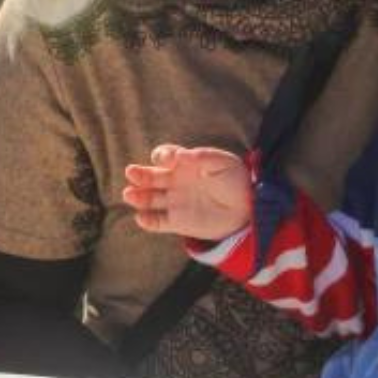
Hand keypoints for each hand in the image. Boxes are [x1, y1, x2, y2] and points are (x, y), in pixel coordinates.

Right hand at [121, 145, 251, 242]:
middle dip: (140, 175)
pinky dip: (147, 221)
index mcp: (184, 164)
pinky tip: (141, 217)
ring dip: (137, 196)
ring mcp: (175, 202)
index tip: (168, 159)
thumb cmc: (235, 181)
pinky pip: (158, 222)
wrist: (247, 209)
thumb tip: (180, 155)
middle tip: (131, 173)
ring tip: (129, 194)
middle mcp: (176, 182)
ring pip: (150, 199)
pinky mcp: (178, 222)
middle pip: (151, 177)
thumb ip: (202, 157)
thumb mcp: (223, 163)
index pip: (165, 156)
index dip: (163, 156)